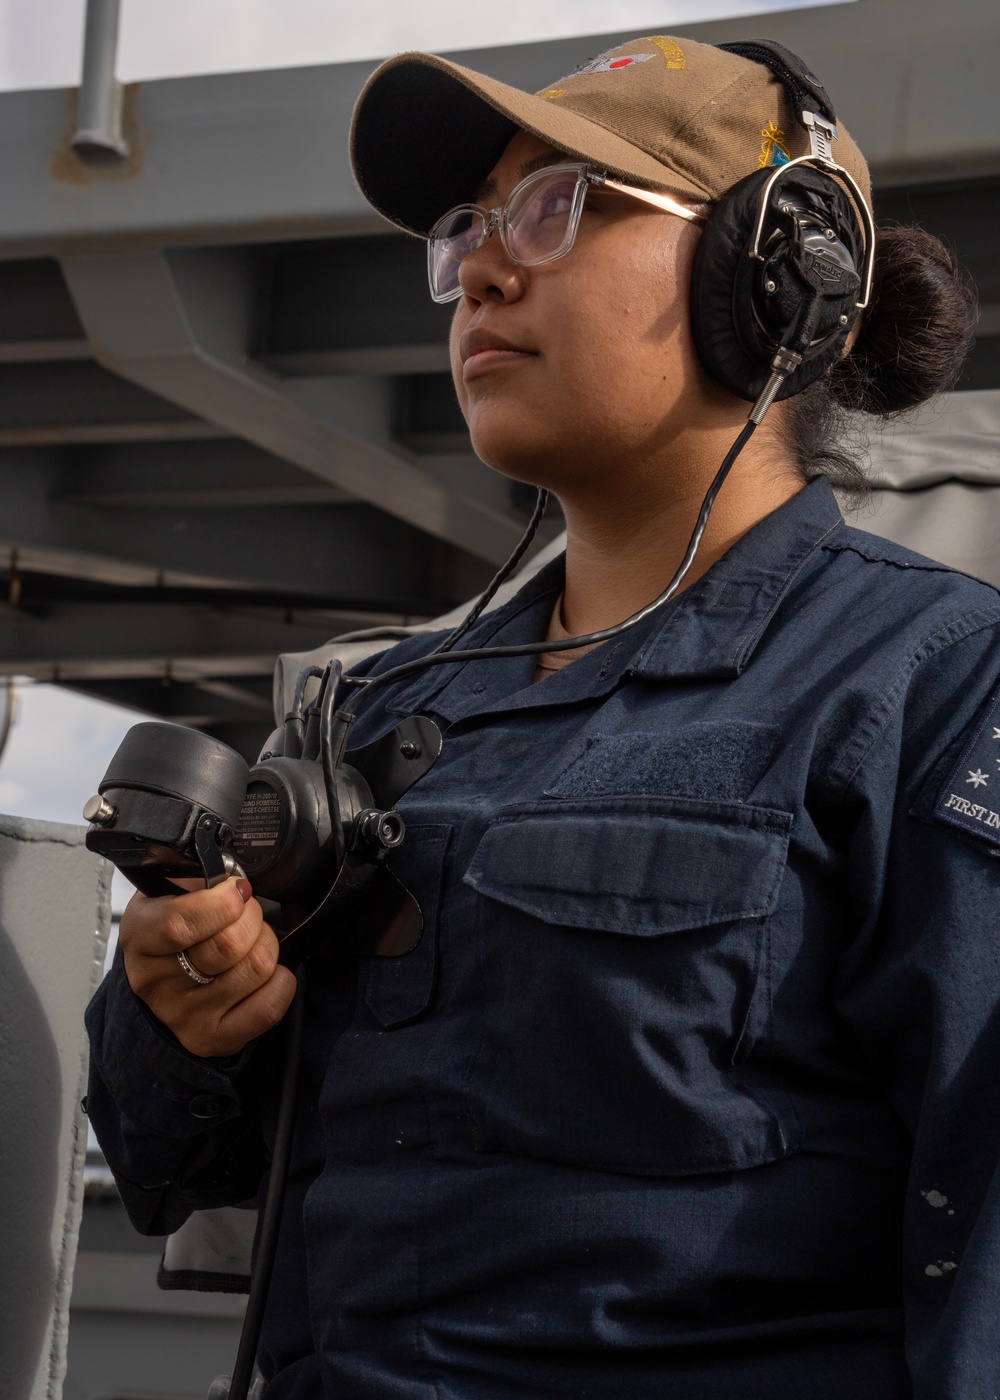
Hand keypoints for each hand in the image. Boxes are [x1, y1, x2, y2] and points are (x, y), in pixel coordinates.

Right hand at [118, 877, 296, 1057]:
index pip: (179, 924)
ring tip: (252, 940)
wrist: (160, 987)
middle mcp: (154, 982)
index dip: (222, 902)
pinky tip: (264, 972)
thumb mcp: (168, 895)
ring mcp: (183, 1015)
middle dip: (252, 916)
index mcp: (138, 937)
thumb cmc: (172, 934)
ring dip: (267, 944)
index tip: (236, 890)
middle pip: (229, 944)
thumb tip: (235, 882)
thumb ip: (197, 882)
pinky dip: (280, 981)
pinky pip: (269, 1006)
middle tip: (247, 912)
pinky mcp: (211, 1038)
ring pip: (256, 968)